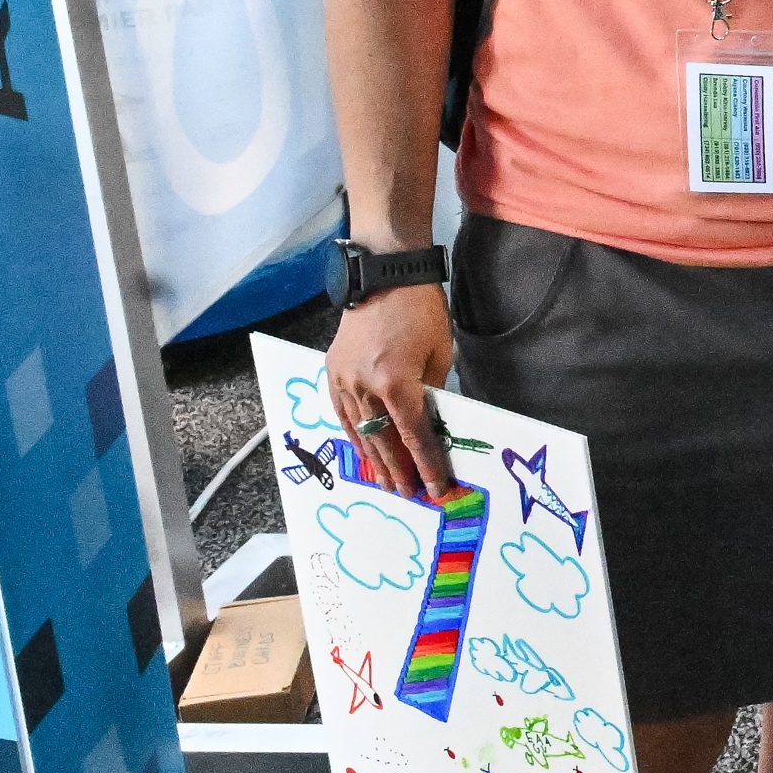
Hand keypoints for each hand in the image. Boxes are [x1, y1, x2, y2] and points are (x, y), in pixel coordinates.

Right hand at [325, 287, 455, 497]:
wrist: (383, 277)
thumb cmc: (421, 313)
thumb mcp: (440, 355)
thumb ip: (434, 393)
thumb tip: (432, 424)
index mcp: (397, 383)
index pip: (414, 436)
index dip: (425, 465)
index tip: (434, 488)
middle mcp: (366, 387)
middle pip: (384, 441)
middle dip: (398, 471)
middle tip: (408, 495)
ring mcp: (344, 380)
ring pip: (360, 432)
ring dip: (373, 460)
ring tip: (385, 483)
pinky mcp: (332, 371)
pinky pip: (342, 414)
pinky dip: (354, 436)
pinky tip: (362, 452)